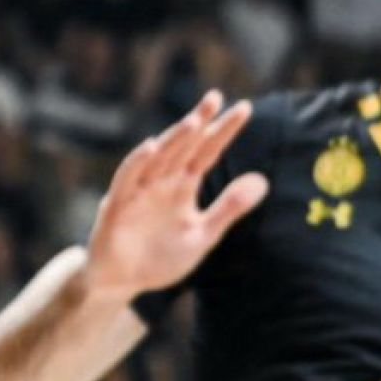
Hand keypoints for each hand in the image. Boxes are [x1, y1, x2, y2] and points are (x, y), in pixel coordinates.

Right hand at [85, 91, 268, 297]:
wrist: (124, 283)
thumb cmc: (161, 257)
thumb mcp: (204, 234)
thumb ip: (229, 208)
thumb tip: (263, 181)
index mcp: (183, 186)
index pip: (208, 151)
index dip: (224, 131)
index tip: (245, 108)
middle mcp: (162, 182)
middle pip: (184, 146)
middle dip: (199, 122)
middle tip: (216, 97)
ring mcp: (138, 191)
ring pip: (158, 158)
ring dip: (174, 138)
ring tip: (194, 120)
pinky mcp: (117, 206)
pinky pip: (127, 179)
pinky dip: (138, 162)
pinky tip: (152, 146)